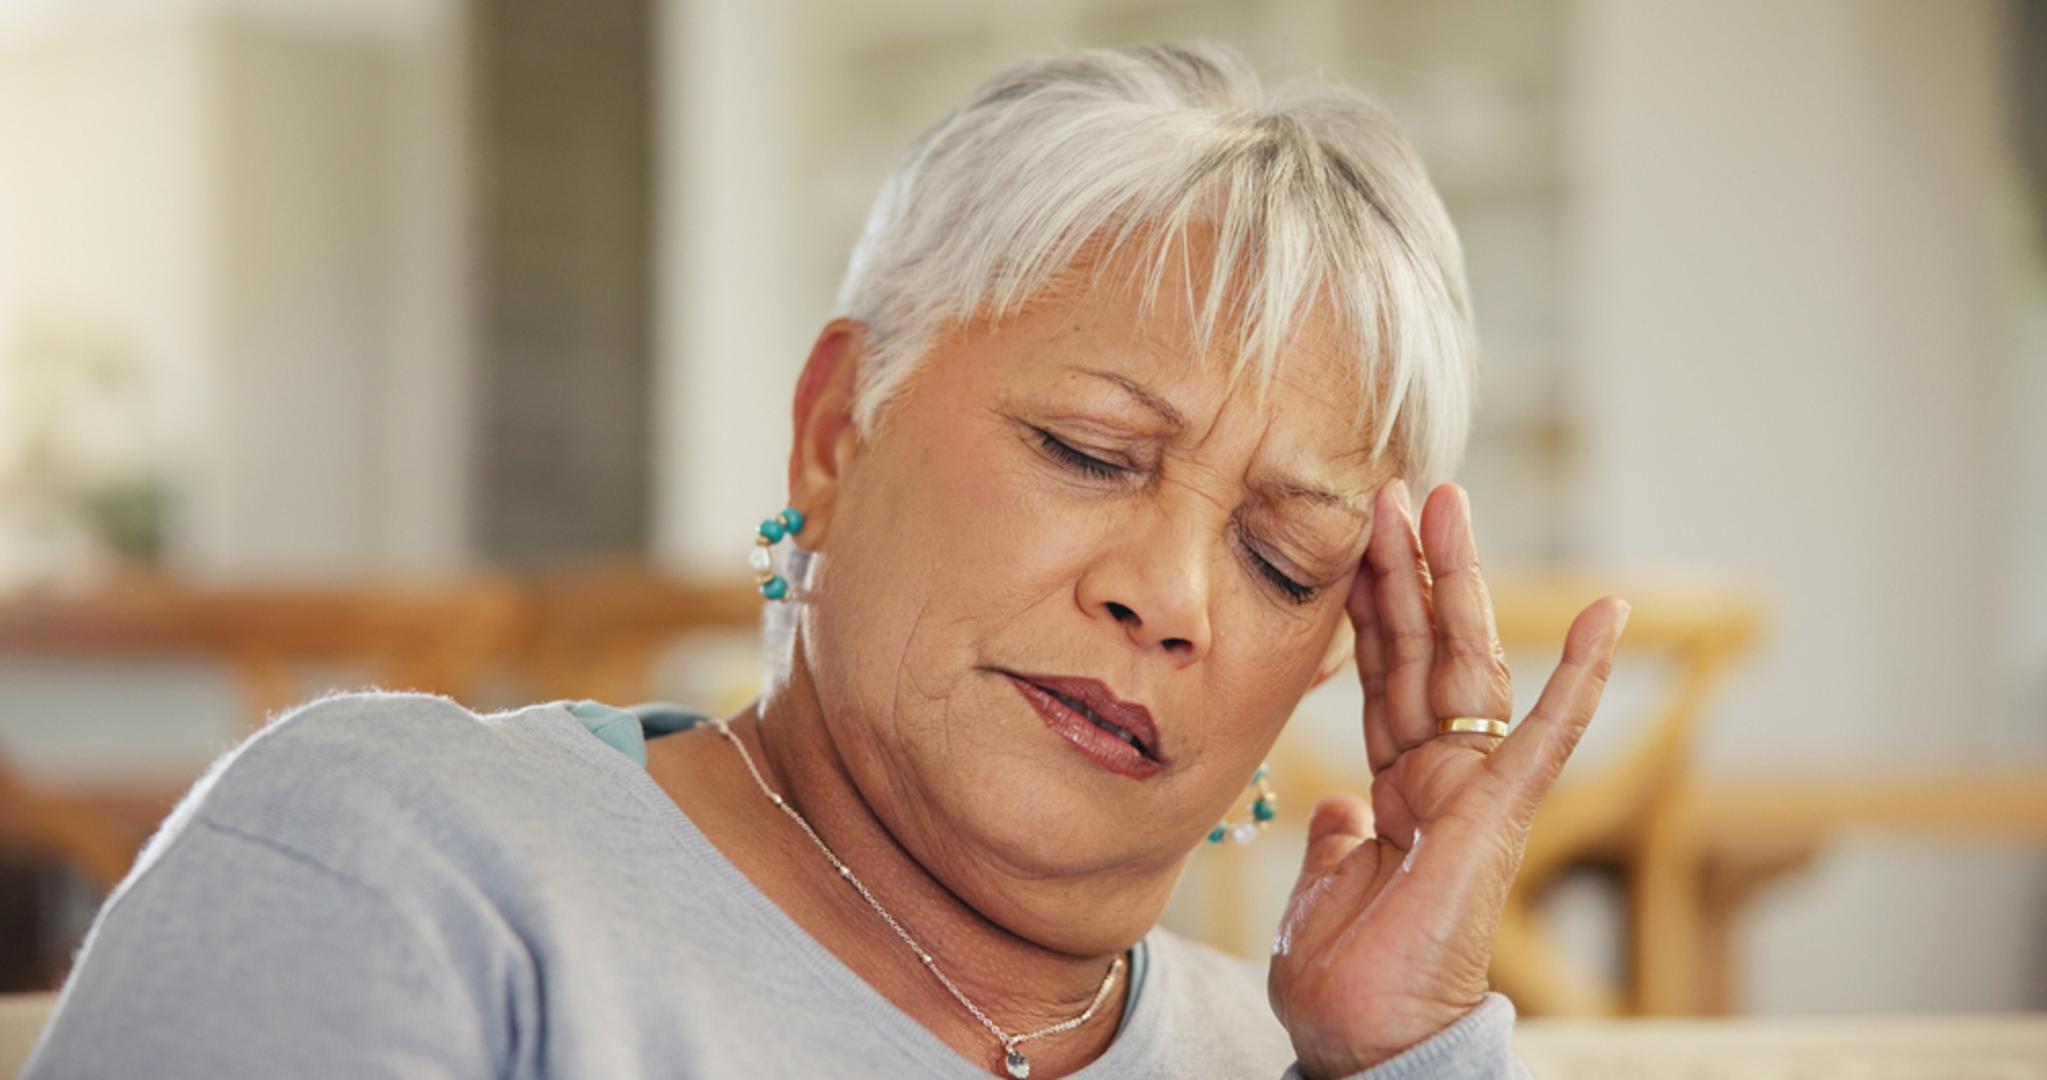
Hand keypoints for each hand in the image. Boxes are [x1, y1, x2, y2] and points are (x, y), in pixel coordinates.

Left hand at [1266, 479, 1629, 1077]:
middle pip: (1425, 650)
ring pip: (1466, 667)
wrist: (1366, 1044)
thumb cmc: (1346, 982)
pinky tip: (1607, 615)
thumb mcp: (1324, 887)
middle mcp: (1440, 778)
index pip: (1385, 675)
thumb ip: (1336, 837)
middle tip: (1403, 486)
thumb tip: (1333, 803)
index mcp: (1397, 789)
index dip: (1372, 604)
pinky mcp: (1502, 815)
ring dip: (1460, 584)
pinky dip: (1580, 676)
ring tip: (1451, 504)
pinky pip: (1547, 736)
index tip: (1359, 532)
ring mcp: (1474, 791)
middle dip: (1411, 566)